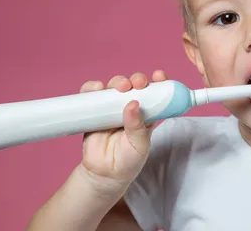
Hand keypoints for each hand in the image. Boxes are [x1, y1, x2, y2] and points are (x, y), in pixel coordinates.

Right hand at [77, 70, 166, 194]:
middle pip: (134, 85)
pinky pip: (92, 95)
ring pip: (114, 86)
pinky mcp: (94, 111)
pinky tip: (96, 88)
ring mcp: (111, 107)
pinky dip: (92, 88)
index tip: (159, 76)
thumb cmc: (128, 160)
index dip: (158, 82)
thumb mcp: (140, 145)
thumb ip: (137, 127)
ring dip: (118, 81)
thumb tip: (133, 104)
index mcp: (147, 113)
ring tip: (121, 87)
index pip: (155, 92)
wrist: (104, 174)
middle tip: (137, 83)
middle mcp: (130, 107)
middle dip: (137, 80)